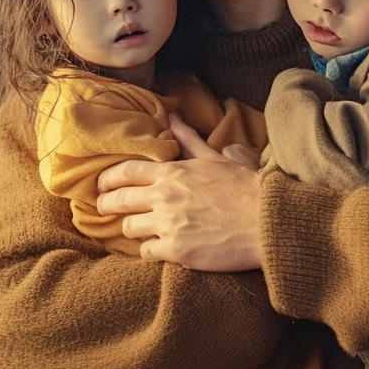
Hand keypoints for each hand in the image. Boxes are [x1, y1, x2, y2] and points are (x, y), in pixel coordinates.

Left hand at [96, 115, 263, 270]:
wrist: (267, 221)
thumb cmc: (244, 188)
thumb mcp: (214, 158)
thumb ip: (189, 139)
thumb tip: (172, 116)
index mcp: (172, 173)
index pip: (125, 172)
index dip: (107, 179)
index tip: (101, 185)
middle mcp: (164, 197)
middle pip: (118, 201)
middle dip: (106, 205)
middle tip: (104, 209)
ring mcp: (168, 225)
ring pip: (129, 228)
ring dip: (132, 229)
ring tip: (139, 230)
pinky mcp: (177, 251)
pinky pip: (146, 253)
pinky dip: (149, 251)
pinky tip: (158, 248)